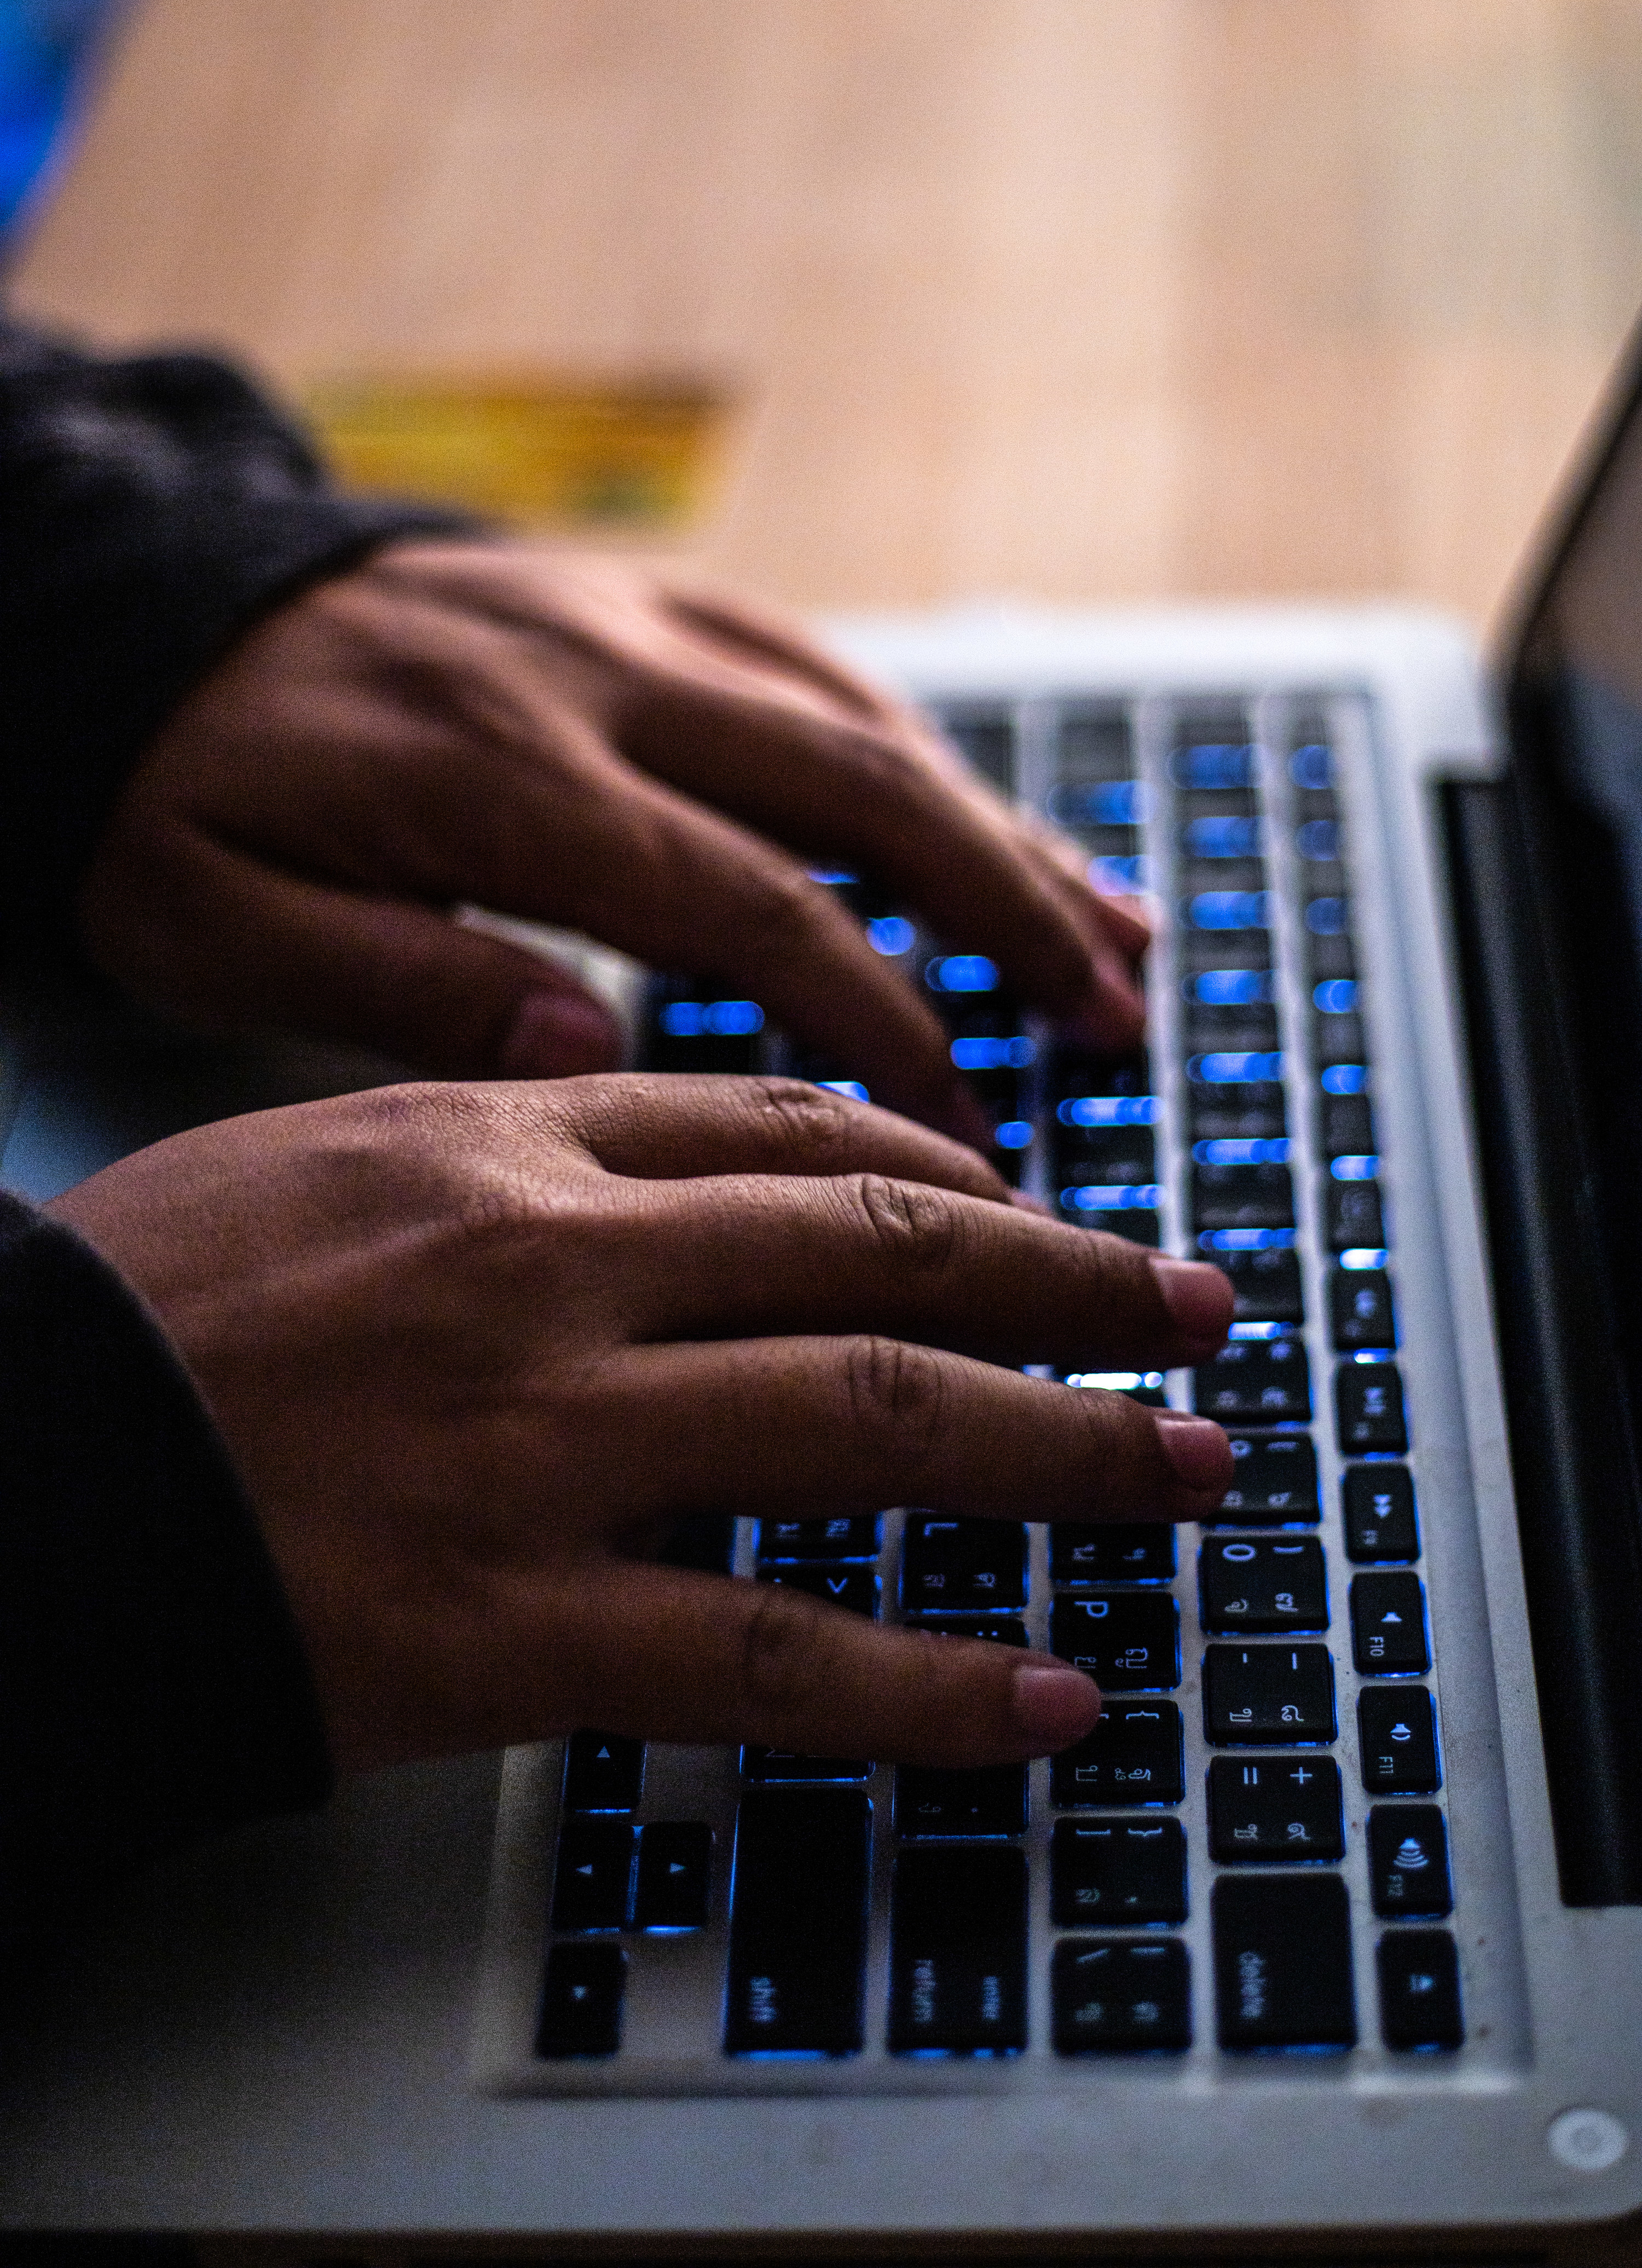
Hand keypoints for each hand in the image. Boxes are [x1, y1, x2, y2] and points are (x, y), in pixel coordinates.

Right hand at [51, 1076, 1231, 1771]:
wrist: (3, 1457)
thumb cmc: (148, 1310)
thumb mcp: (329, 1156)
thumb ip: (508, 1140)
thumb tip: (662, 1128)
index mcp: (510, 1142)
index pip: (793, 1133)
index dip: (943, 1170)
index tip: (1023, 1205)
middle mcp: (559, 1269)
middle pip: (884, 1252)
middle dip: (1072, 1278)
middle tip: (1195, 1309)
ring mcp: (548, 1444)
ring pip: (875, 1422)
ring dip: (1064, 1448)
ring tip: (1186, 1468)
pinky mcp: (513, 1622)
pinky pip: (770, 1652)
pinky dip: (926, 1684)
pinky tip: (1044, 1698)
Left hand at [76, 542, 1148, 1138]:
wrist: (148, 602)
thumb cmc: (182, 786)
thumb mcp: (205, 915)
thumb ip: (389, 983)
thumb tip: (580, 1051)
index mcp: (504, 779)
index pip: (746, 906)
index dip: (877, 1016)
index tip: (964, 1124)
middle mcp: (604, 682)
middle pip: (858, 794)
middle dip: (1009, 912)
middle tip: (1119, 1021)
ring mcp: (639, 623)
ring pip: (868, 725)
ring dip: (1005, 834)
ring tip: (1120, 937)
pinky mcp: (650, 598)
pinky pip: (822, 671)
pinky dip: (927, 759)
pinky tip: (999, 831)